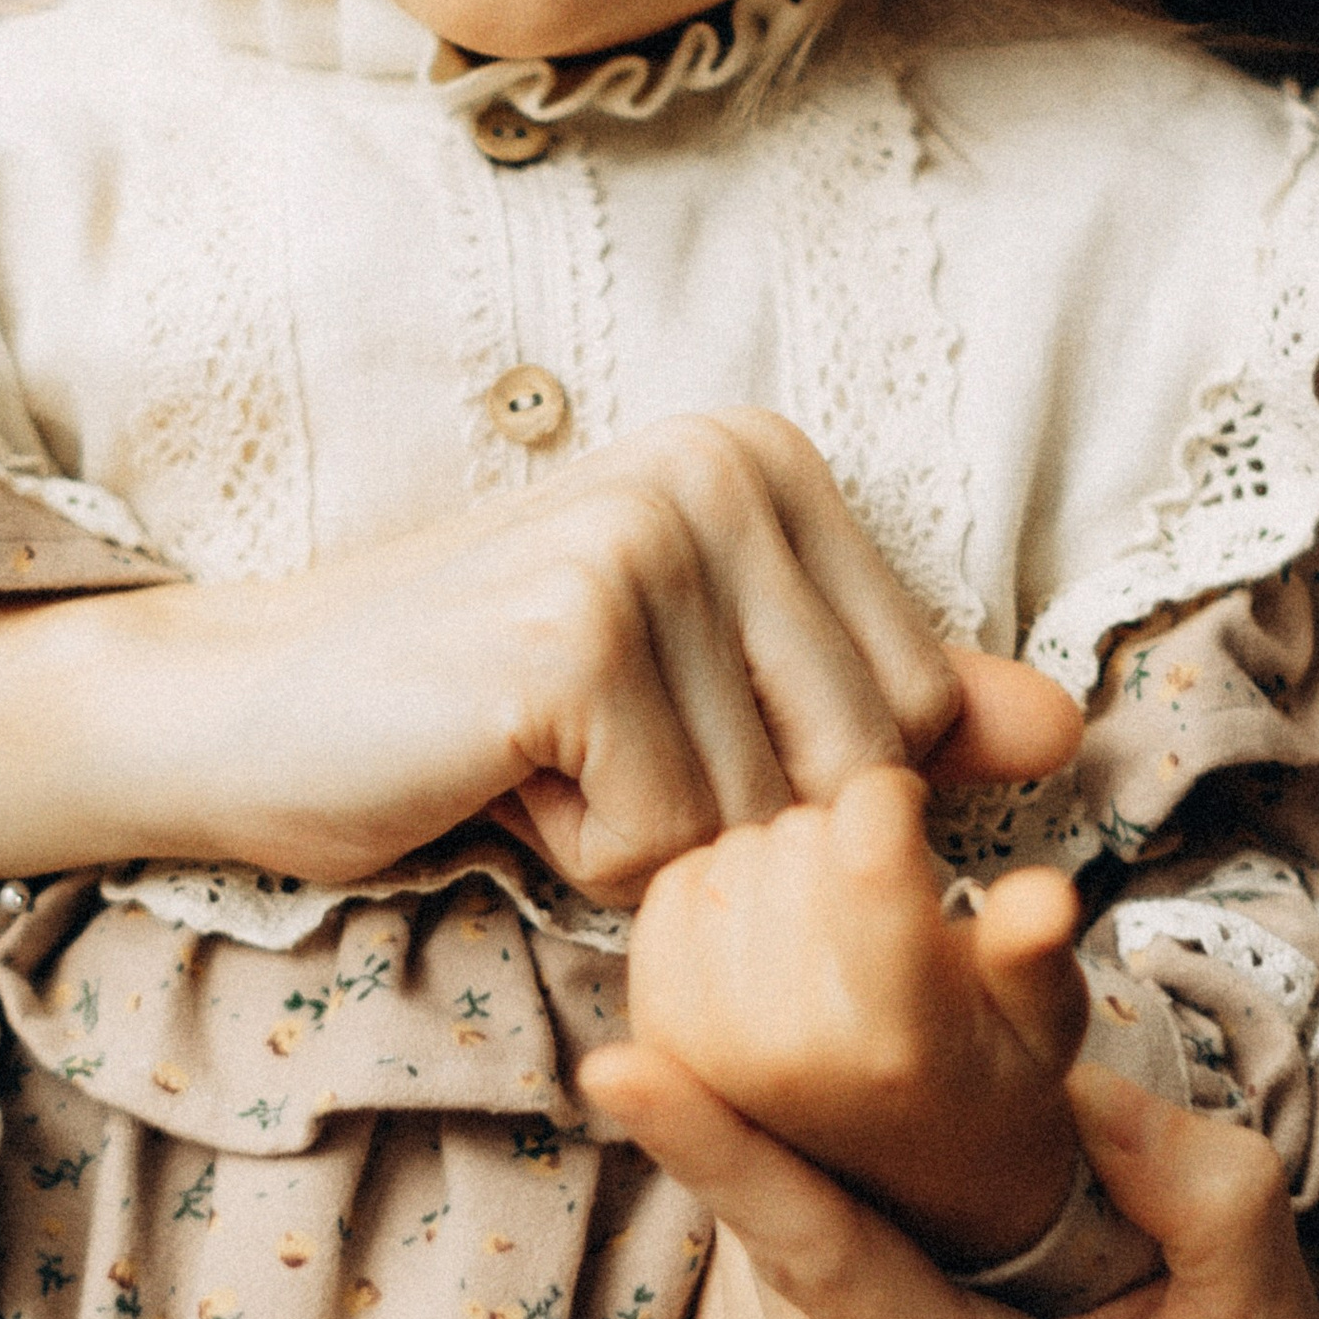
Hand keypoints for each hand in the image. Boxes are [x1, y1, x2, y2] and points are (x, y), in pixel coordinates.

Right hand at [0, 409, 1079, 909]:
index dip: (793, 788)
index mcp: (770, 460)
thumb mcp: (706, 702)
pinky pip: (661, 847)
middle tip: (589, 757)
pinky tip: (493, 774)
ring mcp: (650, 539)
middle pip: (856, 773)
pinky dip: (575, 858)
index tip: (661, 731)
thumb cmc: (482, 714)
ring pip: (758, 825)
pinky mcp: (577, 634)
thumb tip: (1066, 730)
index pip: (916, 714)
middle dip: (726, 825)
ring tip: (540, 763)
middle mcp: (725, 468)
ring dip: (646, 847)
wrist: (252, 712)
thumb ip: (884, 713)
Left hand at [577, 1039, 1318, 1318]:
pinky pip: (735, 1279)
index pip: (819, 1256)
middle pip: (782, 1213)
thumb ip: (1206, 1190)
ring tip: (933, 1242)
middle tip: (932, 1132)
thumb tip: (1071, 1090)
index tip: (618, 1063)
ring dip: (816, 1188)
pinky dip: (787, 1243)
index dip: (716, 1151)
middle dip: (826, 1130)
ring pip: (747, 1239)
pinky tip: (881, 1276)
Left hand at [624, 766, 1089, 1263]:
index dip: (888, 798)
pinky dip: (713, 884)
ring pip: (735, 853)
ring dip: (777, 861)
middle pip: (800, 837)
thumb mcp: (1040, 1022)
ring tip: (825, 917)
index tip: (905, 814)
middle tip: (873, 893)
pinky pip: (670, 889)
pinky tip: (763, 924)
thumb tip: (1045, 895)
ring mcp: (711, 1046)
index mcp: (898, 1041)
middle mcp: (794, 1052)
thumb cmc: (979, 1072)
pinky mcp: (654, 1030)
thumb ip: (1032, 954)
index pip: (866, 848)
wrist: (898, 1177)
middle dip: (840, 837)